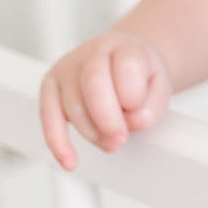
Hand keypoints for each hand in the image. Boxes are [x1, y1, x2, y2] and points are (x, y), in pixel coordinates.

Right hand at [38, 31, 171, 170]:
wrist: (125, 62)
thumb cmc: (141, 75)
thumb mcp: (159, 85)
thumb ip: (152, 105)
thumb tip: (132, 122)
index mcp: (125, 46)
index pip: (127, 66)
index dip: (133, 96)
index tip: (139, 112)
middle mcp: (94, 52)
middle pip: (93, 83)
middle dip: (108, 119)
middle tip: (120, 137)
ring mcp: (68, 67)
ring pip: (73, 105)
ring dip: (92, 133)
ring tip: (111, 142)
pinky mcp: (50, 86)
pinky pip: (48, 116)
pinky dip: (58, 143)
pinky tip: (70, 161)